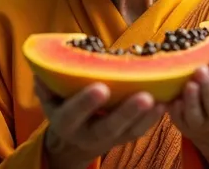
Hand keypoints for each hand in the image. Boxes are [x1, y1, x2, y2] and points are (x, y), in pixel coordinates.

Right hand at [33, 77, 165, 168]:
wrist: (73, 137)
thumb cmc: (63, 105)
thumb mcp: (50, 97)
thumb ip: (46, 83)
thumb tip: (42, 69)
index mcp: (65, 122)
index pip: (73, 114)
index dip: (86, 103)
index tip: (101, 88)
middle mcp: (87, 134)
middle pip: (108, 128)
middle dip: (126, 113)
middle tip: (144, 97)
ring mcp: (109, 138)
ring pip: (129, 132)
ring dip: (146, 117)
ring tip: (160, 100)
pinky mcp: (125, 137)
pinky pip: (141, 130)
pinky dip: (154, 118)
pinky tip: (166, 102)